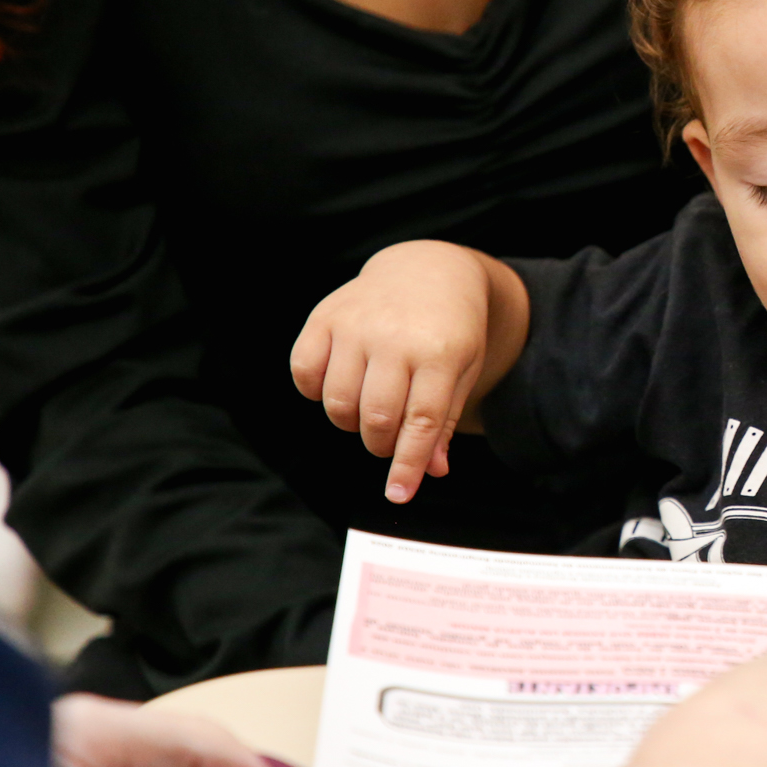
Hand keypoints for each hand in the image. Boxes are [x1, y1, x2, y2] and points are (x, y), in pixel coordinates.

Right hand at [290, 240, 522, 502]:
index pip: (421, 422)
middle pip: (376, 419)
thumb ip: (442, 421)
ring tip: (369, 407)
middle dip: (380, 443)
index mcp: (440, 352)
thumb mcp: (462, 371)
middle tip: (388, 436)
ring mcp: (356, 324)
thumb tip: (429, 472)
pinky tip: (341, 381)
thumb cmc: (450, 331)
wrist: (428, 271)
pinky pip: (304, 374)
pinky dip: (316, 392)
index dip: (407, 465)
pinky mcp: (325, 316)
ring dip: (351, 422)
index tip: (399, 495)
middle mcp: (395, 337)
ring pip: (338, 403)